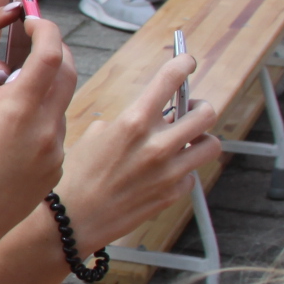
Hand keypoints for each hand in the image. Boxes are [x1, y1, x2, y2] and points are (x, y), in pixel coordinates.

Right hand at [0, 15, 76, 242]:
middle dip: (58, 52)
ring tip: (16, 104)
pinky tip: (17, 143)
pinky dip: (43, 125)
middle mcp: (46, 127)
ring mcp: (56, 149)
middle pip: (69, 72)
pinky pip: (56, 135)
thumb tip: (28, 73)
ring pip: (60, 105)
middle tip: (41, 45)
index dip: (47, 30)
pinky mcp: (57, 168)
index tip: (36, 23)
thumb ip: (5, 92)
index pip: (49, 53)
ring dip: (47, 93)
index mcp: (19, 109)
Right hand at [47, 52, 219, 251]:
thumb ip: (124, 123)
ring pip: (210, 145)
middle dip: (200, 107)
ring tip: (187, 141)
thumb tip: (142, 120)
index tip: (187, 62)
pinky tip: (165, 172)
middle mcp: (156, 145)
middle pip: (205, 114)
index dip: (184, 65)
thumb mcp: (94, 137)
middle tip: (191, 109)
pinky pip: (191, 175)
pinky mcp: (171, 194)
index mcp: (133, 123)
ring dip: (201, 139)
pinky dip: (183, 170)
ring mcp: (168, 172)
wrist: (73, 220)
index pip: (170, 81)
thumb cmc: (77, 177)